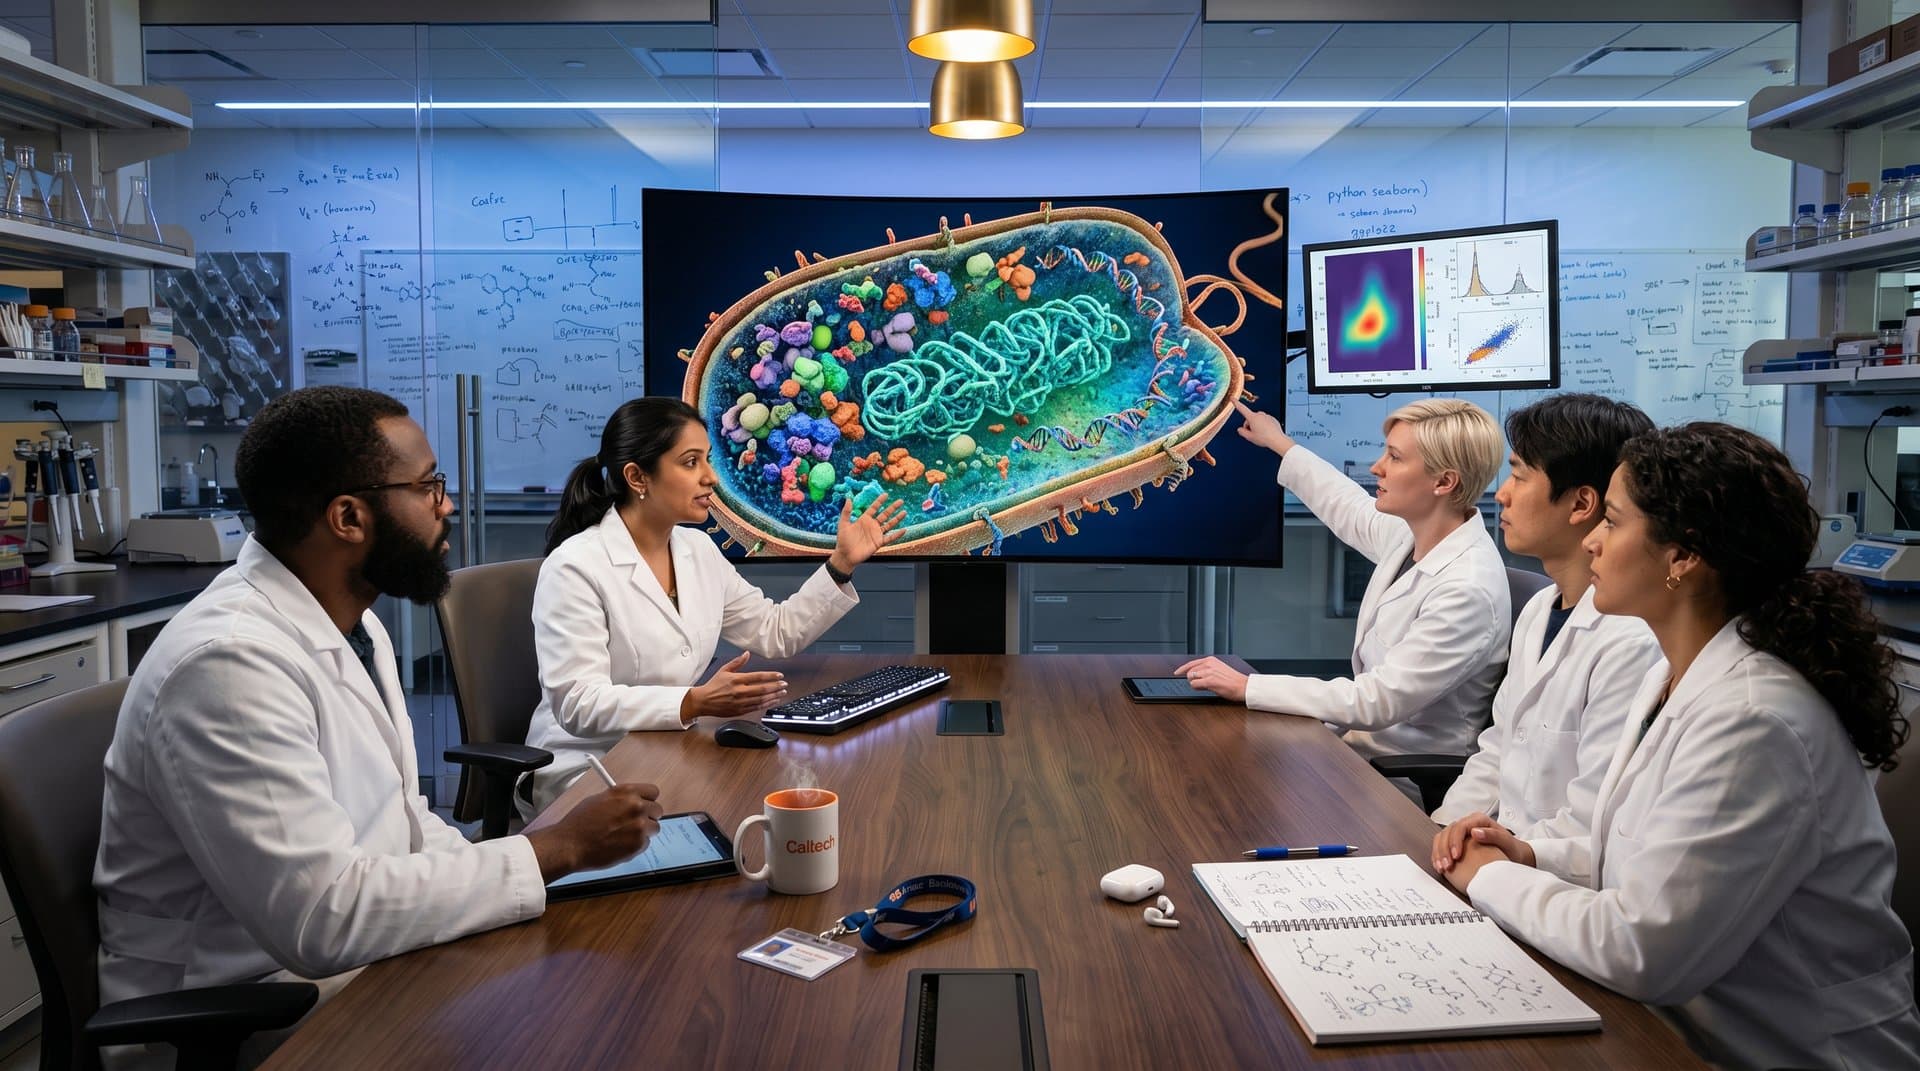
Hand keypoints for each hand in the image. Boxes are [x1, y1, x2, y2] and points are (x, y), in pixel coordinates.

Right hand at [527, 781, 662, 880]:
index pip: (653, 792)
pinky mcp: (638, 844)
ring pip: (654, 828)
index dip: (648, 800)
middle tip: (634, 823)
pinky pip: (646, 844)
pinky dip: (636, 846)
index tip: (645, 805)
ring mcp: (639, 826)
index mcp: (626, 792)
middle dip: (648, 817)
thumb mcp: (599, 800)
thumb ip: (620, 799)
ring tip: (624, 836)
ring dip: (643, 832)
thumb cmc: (579, 823)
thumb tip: (631, 802)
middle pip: (657, 810)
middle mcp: (636, 806)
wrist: (570, 845)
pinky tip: (619, 845)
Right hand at [683, 652, 786, 721]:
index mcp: (736, 680)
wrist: (703, 701)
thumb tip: (746, 654)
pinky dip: (766, 704)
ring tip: (782, 693)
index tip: (780, 675)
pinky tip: (773, 701)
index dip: (771, 676)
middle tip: (784, 684)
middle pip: (762, 689)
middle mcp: (739, 691)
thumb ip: (737, 662)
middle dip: (776, 686)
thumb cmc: (713, 686)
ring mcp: (740, 702)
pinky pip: (756, 708)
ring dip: (774, 696)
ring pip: (761, 699)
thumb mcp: (724, 670)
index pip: (757, 676)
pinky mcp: (740, 711)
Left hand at [830, 492, 908, 572]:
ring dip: (897, 519)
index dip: (880, 501)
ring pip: (889, 524)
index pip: (874, 508)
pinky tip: (904, 530)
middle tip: (900, 501)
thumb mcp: (843, 524)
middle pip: (885, 514)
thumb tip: (848, 498)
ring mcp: (876, 534)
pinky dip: (897, 535)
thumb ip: (846, 512)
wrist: (846, 555)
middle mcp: (872, 525)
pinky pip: (890, 538)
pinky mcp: (879, 543)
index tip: (886, 494)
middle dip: (893, 508)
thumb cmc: (843, 540)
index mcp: (864, 519)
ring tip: (904, 512)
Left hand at [1174, 655, 1248, 703]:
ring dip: (1196, 684)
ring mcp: (1208, 672)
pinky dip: (1198, 688)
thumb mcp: (1219, 668)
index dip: (1182, 669)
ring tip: (1207, 686)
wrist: (1243, 686)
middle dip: (1193, 679)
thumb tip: (1195, 673)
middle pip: (1189, 672)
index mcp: (1211, 660)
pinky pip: (1194, 685)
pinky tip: (1206, 688)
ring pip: (1191, 679)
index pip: (1191, 663)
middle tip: (1203, 684)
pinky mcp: (1209, 681)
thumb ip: (1207, 668)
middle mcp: (1208, 664)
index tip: (1176, 673)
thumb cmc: (1233, 680)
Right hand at [1234, 400, 1295, 456]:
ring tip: (1261, 434)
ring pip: (1258, 420)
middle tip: (1252, 433)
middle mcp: (1260, 415)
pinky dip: (1264, 426)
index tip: (1232, 398)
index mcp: (1252, 418)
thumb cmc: (1265, 438)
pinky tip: (1266, 433)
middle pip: (1250, 418)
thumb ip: (1242, 432)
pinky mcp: (1272, 419)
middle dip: (1249, 424)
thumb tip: (1240, 429)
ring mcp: (1267, 416)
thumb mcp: (1250, 437)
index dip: (1236, 403)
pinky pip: (1265, 421)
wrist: (1277, 440)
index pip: (1242, 409)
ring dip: (1257, 425)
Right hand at [1440, 825, 1535, 893]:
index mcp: (1478, 820)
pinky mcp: (1458, 842)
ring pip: (1442, 838)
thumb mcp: (1506, 842)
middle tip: (1447, 865)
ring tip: (1441, 868)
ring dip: (1439, 853)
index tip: (1456, 857)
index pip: (1459, 827)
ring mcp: (1462, 833)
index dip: (1455, 841)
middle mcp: (1468, 824)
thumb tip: (1474, 832)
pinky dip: (1439, 856)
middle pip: (1448, 832)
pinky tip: (1440, 866)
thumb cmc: (1511, 848)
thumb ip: (1493, 835)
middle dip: (1444, 850)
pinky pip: (1442, 845)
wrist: (1514, 854)